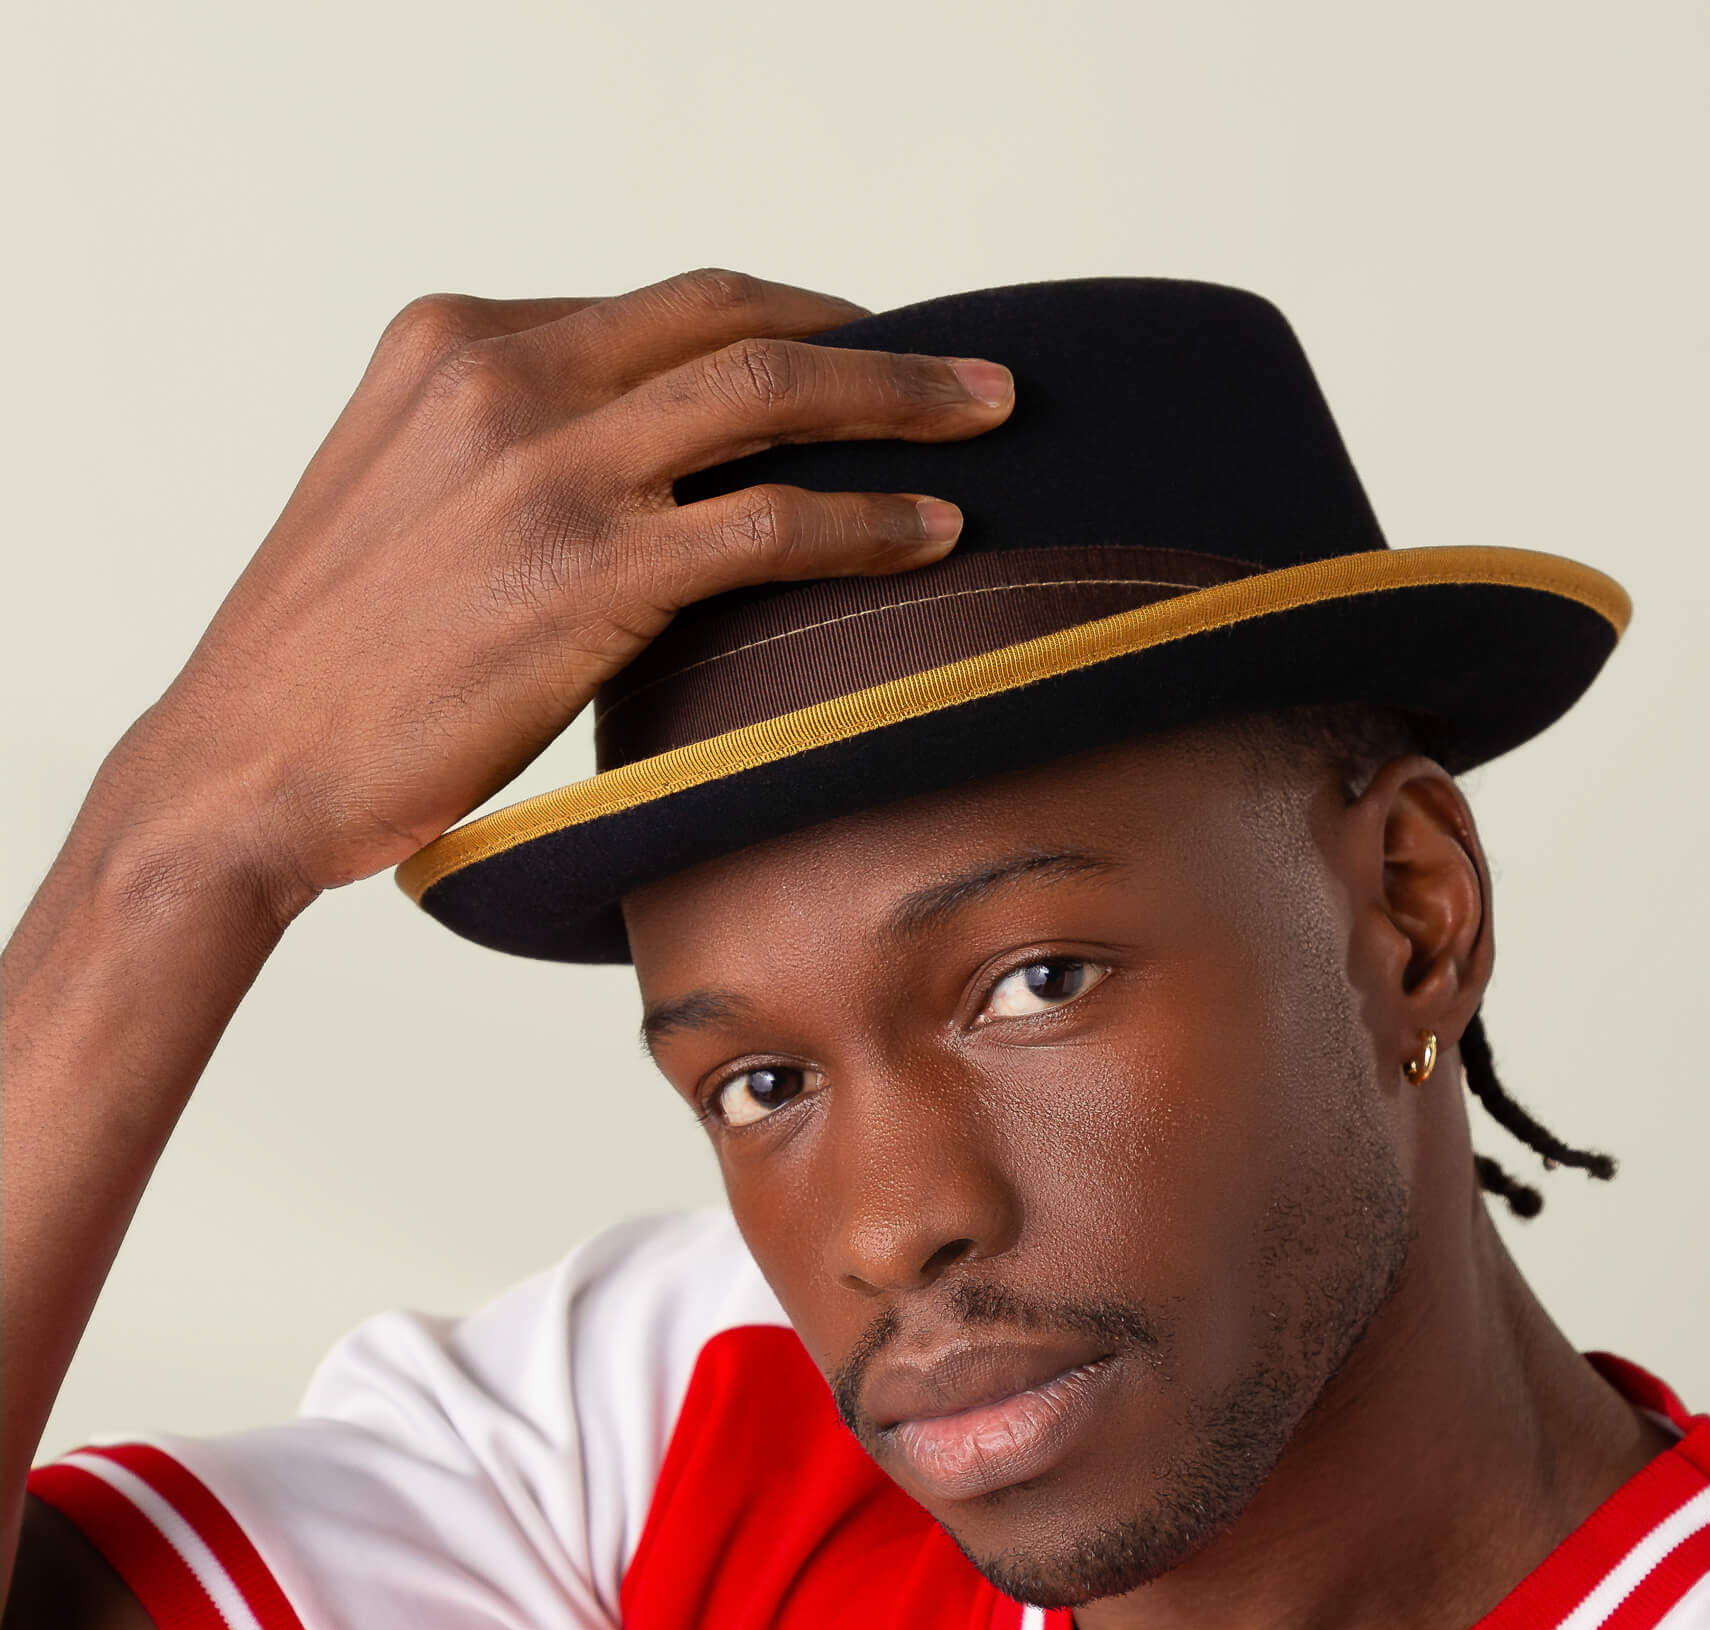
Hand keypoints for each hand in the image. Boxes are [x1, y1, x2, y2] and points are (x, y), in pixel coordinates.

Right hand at [109, 269, 1011, 907]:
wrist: (248, 766)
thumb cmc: (336, 664)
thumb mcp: (411, 503)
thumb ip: (518, 454)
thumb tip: (655, 475)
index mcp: (454, 341)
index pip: (659, 310)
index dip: (781, 326)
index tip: (858, 358)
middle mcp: (502, 373)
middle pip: (735, 320)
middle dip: (872, 341)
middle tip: (971, 372)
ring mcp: (546, 462)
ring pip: (771, 393)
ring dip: (901, 402)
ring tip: (989, 422)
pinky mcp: (587, 564)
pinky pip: (772, 519)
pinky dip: (870, 520)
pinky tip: (933, 535)